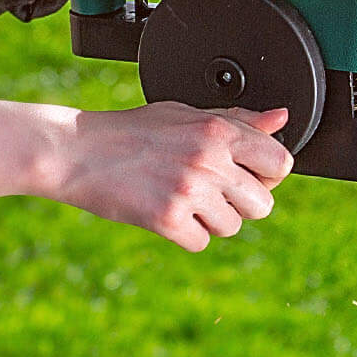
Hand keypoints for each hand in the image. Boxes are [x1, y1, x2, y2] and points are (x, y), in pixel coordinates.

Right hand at [0, 99, 294, 249]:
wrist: (76, 150)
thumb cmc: (131, 130)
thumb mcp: (186, 114)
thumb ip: (237, 121)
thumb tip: (281, 118)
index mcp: (217, 130)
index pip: (280, 162)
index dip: (269, 174)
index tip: (249, 175)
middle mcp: (209, 160)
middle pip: (263, 205)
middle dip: (241, 204)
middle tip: (211, 191)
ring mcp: (189, 191)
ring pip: (232, 227)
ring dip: (211, 220)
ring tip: (181, 198)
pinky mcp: (167, 219)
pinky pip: (200, 242)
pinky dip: (185, 234)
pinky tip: (165, 212)